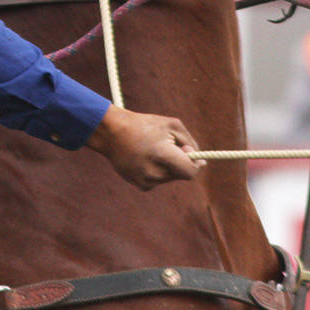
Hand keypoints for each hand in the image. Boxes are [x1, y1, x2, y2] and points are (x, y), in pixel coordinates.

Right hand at [85, 105, 204, 190]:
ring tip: (151, 151)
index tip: (195, 156)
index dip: (195, 164)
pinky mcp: (140, 185)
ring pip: (169, 178)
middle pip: (180, 174)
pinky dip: (157, 171)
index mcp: (162, 154)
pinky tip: (144, 159)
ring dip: (167, 166)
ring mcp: (146, 180)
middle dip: (180, 162)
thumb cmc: (143, 124)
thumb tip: (198, 160)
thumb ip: (190, 142)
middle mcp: (154, 171)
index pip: (190, 171)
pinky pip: (158, 180)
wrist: (111, 132)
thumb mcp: (171, 124)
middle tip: (168, 147)